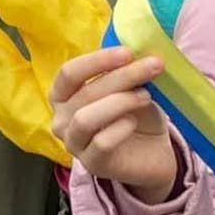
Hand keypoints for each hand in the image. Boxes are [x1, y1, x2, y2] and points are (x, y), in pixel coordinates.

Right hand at [51, 48, 177, 204]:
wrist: (152, 154)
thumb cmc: (135, 115)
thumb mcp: (130, 89)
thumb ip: (126, 73)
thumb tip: (138, 51)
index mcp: (62, 95)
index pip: (69, 73)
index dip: (97, 60)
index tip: (128, 52)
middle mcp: (61, 118)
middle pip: (84, 92)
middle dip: (121, 76)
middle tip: (153, 66)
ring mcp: (73, 143)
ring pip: (85, 118)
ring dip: (119, 102)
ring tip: (145, 96)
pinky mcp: (92, 163)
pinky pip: (101, 142)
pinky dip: (120, 128)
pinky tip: (134, 122)